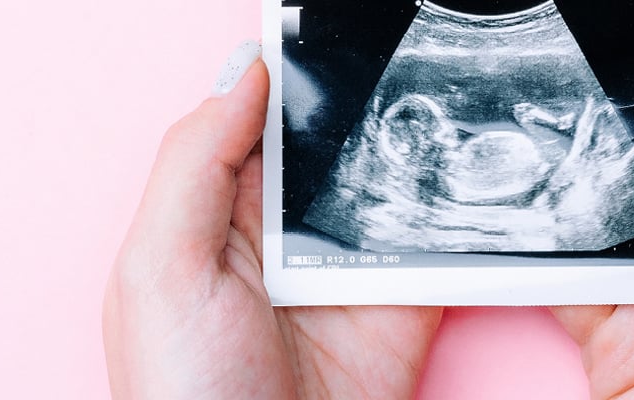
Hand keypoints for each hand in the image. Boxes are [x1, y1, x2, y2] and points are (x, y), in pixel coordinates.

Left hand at [101, 42, 441, 399]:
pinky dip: (462, 218)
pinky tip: (474, 184)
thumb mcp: (158, 267)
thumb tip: (242, 73)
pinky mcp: (402, 307)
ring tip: (446, 111)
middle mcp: (284, 236)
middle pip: (336, 146)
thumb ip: (196, 162)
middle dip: (367, 110)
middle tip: (402, 65)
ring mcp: (346, 271)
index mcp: (215, 215)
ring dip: (422, 156)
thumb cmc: (183, 393)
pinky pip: (440, 246)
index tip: (327, 35)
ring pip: (394, 186)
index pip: (257, 121)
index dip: (291, 77)